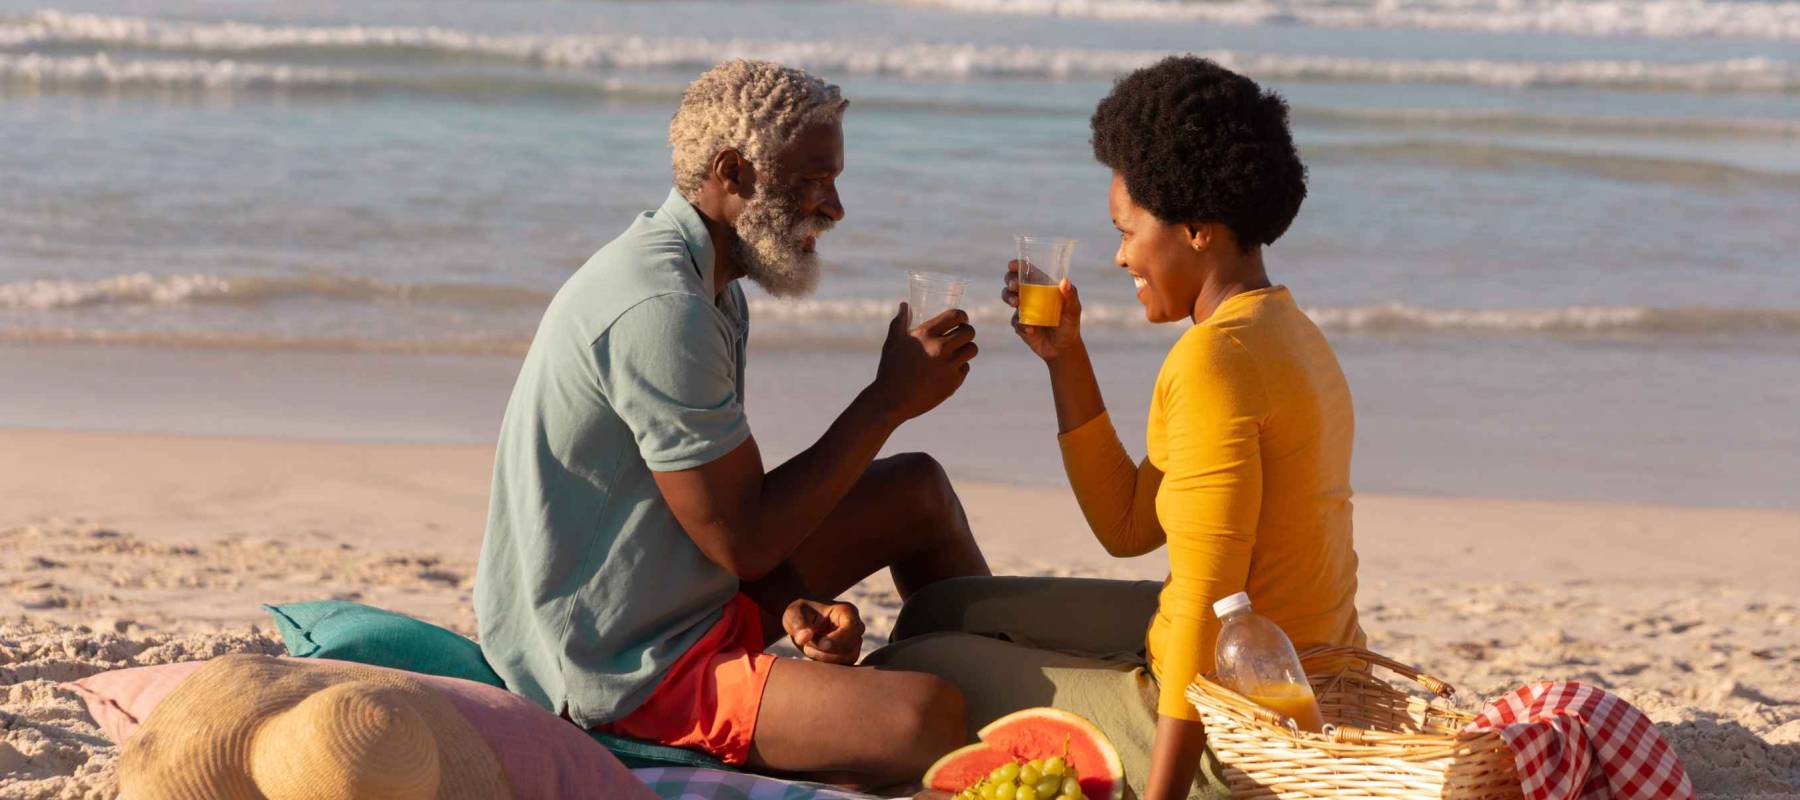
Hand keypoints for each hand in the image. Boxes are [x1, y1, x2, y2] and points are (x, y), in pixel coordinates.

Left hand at [782, 598, 864, 664]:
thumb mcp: (794, 614)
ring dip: (826, 659)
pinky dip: (827, 666)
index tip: (819, 644)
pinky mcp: (849, 656)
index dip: (836, 640)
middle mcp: (856, 628)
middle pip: (851, 647)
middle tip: (807, 645)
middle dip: (827, 651)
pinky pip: (844, 667)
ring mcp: (854, 643)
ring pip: (848, 659)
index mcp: (847, 612)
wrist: (803, 622)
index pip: (851, 630)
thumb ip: (798, 623)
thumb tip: (804, 637)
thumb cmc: (800, 614)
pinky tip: (814, 655)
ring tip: (808, 649)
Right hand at [868, 303, 978, 422]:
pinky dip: (959, 368)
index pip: (955, 316)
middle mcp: (940, 348)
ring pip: (972, 349)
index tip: (962, 320)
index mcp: (925, 335)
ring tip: (958, 351)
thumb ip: (900, 322)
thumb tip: (904, 305)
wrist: (891, 401)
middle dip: (967, 332)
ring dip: (967, 348)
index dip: (963, 316)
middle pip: (969, 332)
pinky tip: (948, 369)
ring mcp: (948, 366)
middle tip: (962, 336)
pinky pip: (965, 368)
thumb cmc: (890, 370)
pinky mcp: (953, 383)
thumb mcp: (893, 343)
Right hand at [1002, 261, 1082, 361]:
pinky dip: (1021, 323)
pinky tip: (1031, 329)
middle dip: (1010, 280)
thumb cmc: (1070, 325)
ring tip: (1016, 303)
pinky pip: (1014, 320)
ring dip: (1009, 297)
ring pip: (1008, 297)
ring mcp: (1023, 309)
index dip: (1018, 265)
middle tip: (1014, 286)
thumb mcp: (1073, 310)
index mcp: (1042, 287)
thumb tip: (1064, 281)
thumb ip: (1070, 296)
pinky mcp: (1019, 324)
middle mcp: (1030, 295)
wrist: (1063, 349)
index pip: (1028, 271)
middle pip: (1013, 281)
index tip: (1013, 265)